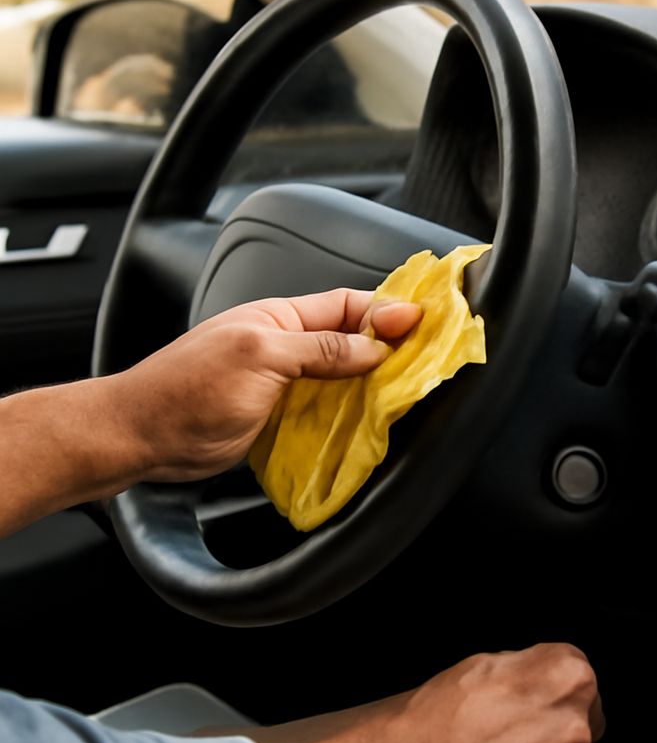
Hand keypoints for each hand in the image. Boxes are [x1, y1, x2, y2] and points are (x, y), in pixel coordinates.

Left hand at [112, 289, 420, 481]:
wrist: (142, 437)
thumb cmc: (188, 390)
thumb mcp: (260, 357)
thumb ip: (319, 349)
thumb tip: (373, 348)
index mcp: (281, 317)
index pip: (346, 305)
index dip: (385, 310)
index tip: (423, 321)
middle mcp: (288, 346)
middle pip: (350, 339)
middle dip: (388, 345)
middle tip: (427, 357)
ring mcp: (285, 382)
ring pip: (342, 376)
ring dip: (373, 382)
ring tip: (409, 389)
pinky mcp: (281, 416)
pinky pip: (327, 408)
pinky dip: (352, 413)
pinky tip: (372, 420)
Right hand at [248, 643, 603, 742]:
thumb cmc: (433, 720)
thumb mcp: (485, 665)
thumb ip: (531, 668)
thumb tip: (550, 674)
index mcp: (564, 676)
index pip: (582, 673)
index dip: (553, 685)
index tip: (536, 696)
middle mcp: (574, 726)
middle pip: (582, 718)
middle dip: (552, 723)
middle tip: (508, 731)